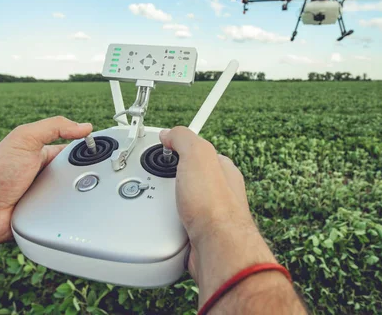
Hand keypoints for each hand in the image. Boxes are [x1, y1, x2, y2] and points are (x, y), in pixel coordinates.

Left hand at [0, 116, 91, 249]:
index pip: (75, 149)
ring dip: (82, 194)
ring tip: (91, 192)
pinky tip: (79, 210)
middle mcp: (48, 175)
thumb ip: (54, 127)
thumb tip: (84, 126)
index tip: (106, 150)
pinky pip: (68, 213)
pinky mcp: (48, 215)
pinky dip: (73, 211)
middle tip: (101, 174)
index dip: (89, 149)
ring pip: (77, 194)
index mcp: (44, 154)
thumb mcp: (25, 138)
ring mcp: (49, 196)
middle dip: (88, 174)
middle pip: (79, 173)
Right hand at [159, 127, 277, 305]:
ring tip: (162, 204)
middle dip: (168, 180)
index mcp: (221, 169)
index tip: (163, 148)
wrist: (216, 247)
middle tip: (160, 181)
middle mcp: (218, 192)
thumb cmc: (214, 203)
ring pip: (178, 202)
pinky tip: (166, 222)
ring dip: (166, 204)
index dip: (178, 149)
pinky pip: (175, 223)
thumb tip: (170, 134)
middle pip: (184, 178)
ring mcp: (208, 214)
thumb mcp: (197, 154)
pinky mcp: (197, 234)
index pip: (196, 152)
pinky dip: (167, 223)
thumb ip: (183, 138)